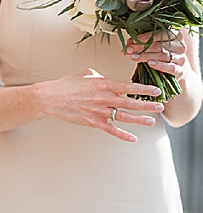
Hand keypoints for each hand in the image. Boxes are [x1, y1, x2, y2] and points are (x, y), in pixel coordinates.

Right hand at [39, 68, 164, 141]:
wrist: (52, 98)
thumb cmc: (68, 84)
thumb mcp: (87, 73)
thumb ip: (102, 77)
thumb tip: (111, 81)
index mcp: (104, 84)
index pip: (129, 86)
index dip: (144, 89)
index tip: (156, 90)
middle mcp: (105, 98)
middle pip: (131, 102)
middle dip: (147, 105)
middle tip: (160, 106)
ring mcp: (100, 111)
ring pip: (124, 116)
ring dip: (140, 119)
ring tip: (152, 121)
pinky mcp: (93, 122)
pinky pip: (111, 130)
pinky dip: (123, 135)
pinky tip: (133, 138)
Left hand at [126, 31, 186, 81]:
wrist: (174, 70)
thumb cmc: (161, 55)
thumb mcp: (152, 47)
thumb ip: (140, 44)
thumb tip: (126, 46)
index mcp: (175, 35)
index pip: (161, 33)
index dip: (147, 37)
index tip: (134, 40)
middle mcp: (180, 46)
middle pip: (160, 46)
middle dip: (143, 48)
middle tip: (130, 50)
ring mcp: (181, 58)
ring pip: (163, 56)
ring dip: (146, 56)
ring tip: (134, 57)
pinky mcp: (180, 70)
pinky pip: (170, 67)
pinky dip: (160, 65)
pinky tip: (150, 64)